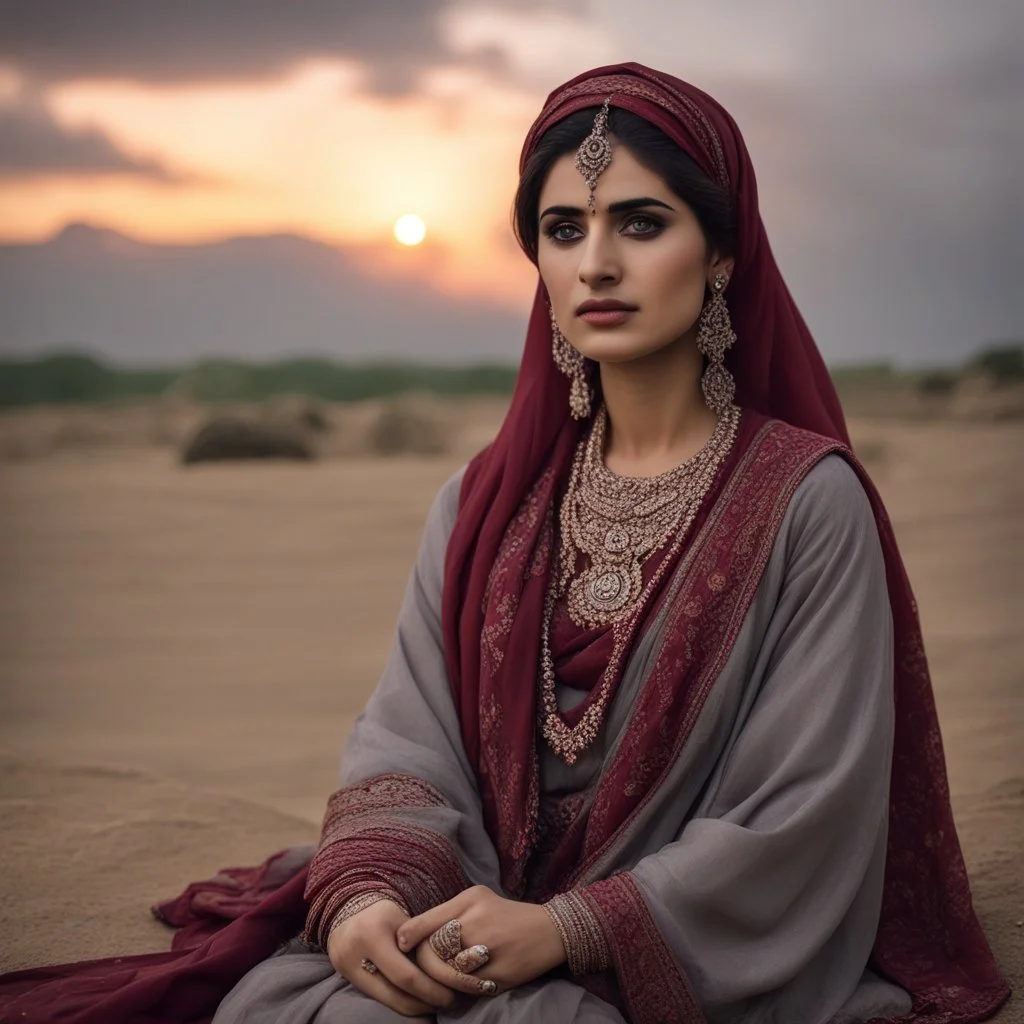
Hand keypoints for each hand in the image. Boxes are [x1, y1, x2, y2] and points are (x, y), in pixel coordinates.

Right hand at [327, 898, 456, 1016]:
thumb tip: (446, 967)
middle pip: (395, 993)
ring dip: (410, 1006)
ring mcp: (346, 968)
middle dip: (422, 1003)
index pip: (406, 975)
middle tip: (444, 1002)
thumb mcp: (402, 919)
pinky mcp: (343, 976)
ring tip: (431, 1004)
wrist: (347, 910)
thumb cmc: (382, 914)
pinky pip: (374, 996)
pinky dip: (395, 1001)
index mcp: (374, 935)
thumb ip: (418, 940)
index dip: (430, 990)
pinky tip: (412, 999)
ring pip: (384, 1000)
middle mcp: (356, 954)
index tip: (449, 996)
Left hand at [395, 885, 566, 997]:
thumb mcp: (476, 899)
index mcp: (469, 901)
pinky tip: (463, 985)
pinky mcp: (499, 974)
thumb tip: (409, 935)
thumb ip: (446, 913)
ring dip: (441, 981)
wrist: (550, 930)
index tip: (401, 945)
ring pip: (446, 974)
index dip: (407, 938)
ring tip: (442, 981)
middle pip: (431, 952)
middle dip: (424, 966)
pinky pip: (467, 989)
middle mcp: (477, 922)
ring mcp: (489, 950)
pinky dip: (462, 989)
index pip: (425, 922)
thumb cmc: (505, 914)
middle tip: (424, 971)